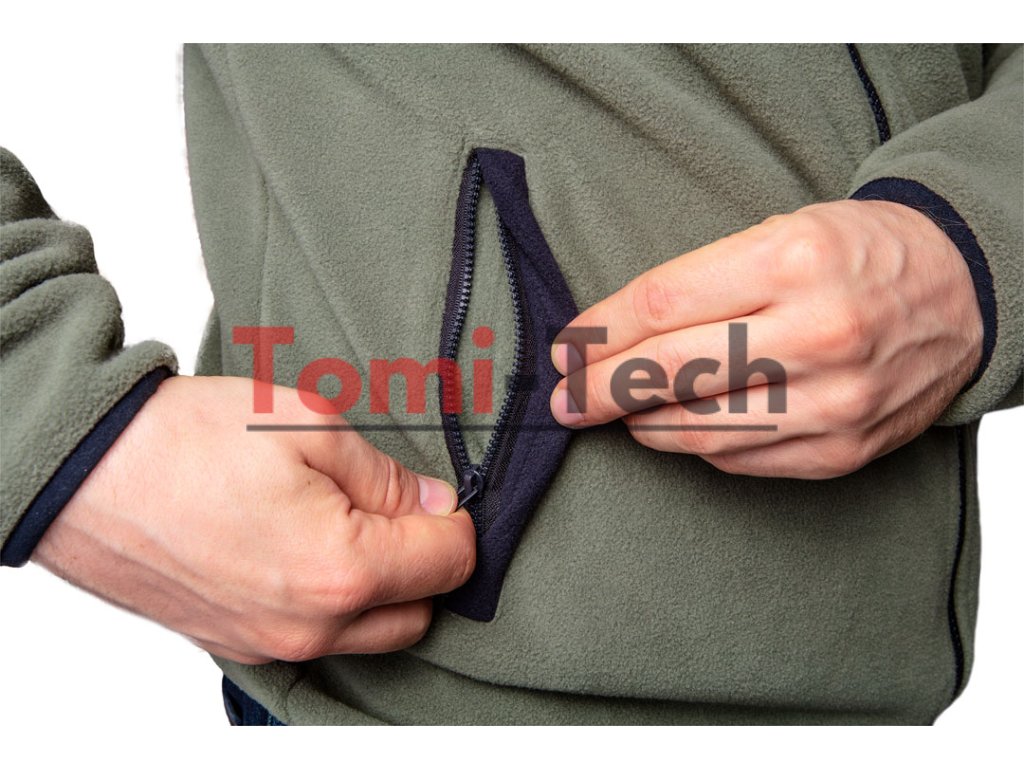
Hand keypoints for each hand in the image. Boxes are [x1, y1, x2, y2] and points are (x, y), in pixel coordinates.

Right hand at [33, 375, 475, 663]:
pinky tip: (307, 552)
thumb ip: (386, 475)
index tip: (439, 495)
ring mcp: (269, 643)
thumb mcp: (309, 425)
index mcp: (339, 570)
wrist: (84, 472)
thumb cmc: (185, 441)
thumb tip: (432, 502)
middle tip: (399, 509)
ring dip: (382, 591)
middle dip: (425, 563)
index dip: (456, 521)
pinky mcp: (237, 644)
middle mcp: (308, 625)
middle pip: (419, 614)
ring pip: (369, 636)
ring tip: (350, 527)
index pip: (449, 564)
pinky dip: (332, 605)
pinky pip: (316, 639)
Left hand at [550, 200, 982, 478]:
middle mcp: (817, 333)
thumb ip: (698, 284)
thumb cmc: (855, 255)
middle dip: (599, 390)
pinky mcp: (843, 449)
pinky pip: (740, 460)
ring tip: (617, 413)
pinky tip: (676, 428)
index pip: (660, 305)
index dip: (598, 333)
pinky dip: (695, 446)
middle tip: (565, 400)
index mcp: (793, 260)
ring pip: (698, 429)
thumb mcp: (780, 232)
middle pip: (669, 372)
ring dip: (641, 424)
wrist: (960, 292)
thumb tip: (610, 339)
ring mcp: (834, 400)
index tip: (565, 349)